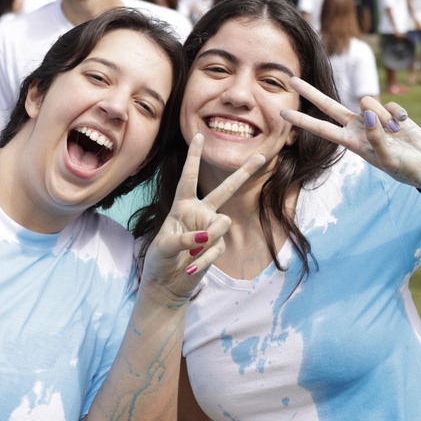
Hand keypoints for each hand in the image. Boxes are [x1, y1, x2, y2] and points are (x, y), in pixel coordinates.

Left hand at [141, 134, 263, 300]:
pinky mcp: (216, 247)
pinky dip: (204, 260)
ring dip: (208, 239)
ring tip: (190, 253)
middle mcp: (199, 213)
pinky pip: (217, 248)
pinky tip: (192, 268)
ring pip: (222, 223)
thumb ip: (185, 238)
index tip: (199, 136)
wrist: (166, 284)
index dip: (194, 157)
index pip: (188, 177)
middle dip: (243, 173)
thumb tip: (208, 236)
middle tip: (260, 156)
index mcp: (182, 205)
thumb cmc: (159, 260)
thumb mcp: (164, 246)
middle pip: (224, 189)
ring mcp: (210, 230)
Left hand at [280, 77, 420, 188]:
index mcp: (351, 141)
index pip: (321, 129)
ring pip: (368, 102)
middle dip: (310, 92)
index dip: (302, 120)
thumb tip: (368, 113)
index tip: (282, 113)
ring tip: (396, 134)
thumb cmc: (403, 167)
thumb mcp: (387, 158)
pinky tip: (404, 126)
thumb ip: (375, 137)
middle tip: (291, 79)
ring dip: (384, 118)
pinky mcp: (389, 110)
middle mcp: (357, 126)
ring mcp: (373, 117)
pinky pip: (390, 103)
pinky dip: (399, 115)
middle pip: (329, 105)